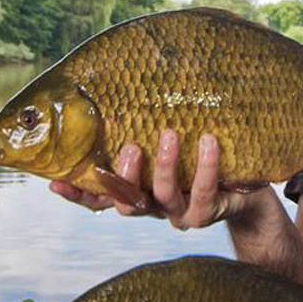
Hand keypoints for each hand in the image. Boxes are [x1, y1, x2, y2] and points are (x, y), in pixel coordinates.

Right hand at [50, 130, 266, 229]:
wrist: (248, 190)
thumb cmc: (200, 156)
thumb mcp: (167, 141)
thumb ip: (140, 128)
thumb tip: (110, 88)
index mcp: (137, 191)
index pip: (98, 197)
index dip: (77, 194)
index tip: (55, 183)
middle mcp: (153, 206)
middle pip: (125, 203)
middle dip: (123, 176)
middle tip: (131, 147)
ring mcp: (179, 213)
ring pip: (163, 196)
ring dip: (164, 166)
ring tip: (170, 135)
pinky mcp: (207, 212)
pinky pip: (204, 190)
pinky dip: (206, 165)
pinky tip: (209, 141)